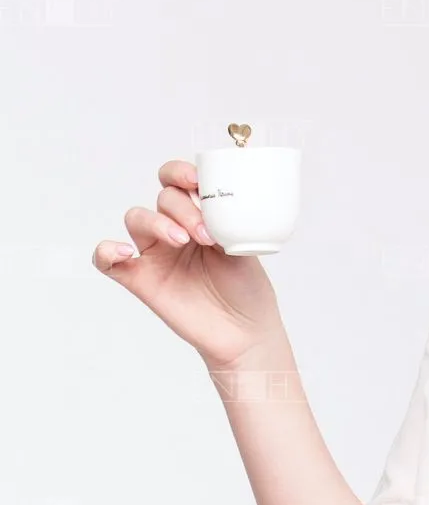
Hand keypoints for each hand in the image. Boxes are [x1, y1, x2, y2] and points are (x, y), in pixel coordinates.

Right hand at [91, 157, 284, 368]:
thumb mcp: (242, 245)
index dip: (179, 172)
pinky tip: (126, 253)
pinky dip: (107, 251)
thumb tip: (209, 200)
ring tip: (183, 241)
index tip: (196, 181)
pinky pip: (107, 261)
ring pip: (137, 218)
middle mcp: (174, 230)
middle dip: (183, 209)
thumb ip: (223, 219)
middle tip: (205, 234)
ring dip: (157, 222)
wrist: (245, 332)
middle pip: (162, 198)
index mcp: (198, 216)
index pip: (176, 181)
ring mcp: (156, 255)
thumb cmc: (246, 288)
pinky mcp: (141, 281)